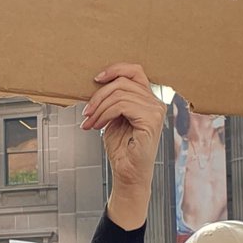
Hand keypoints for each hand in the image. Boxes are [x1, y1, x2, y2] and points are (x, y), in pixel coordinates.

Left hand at [81, 64, 165, 229]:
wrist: (127, 173)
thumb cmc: (122, 149)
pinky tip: (98, 126)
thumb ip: (113, 100)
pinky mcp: (151, 120)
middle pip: (122, 82)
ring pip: (119, 93)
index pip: (135, 71)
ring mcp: (156, 111)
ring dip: (98, 108)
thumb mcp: (114, 118)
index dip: (115, 69)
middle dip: (98, 96)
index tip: (96, 79)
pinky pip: (121, 105)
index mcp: (148, 100)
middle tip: (86, 113)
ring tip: (90, 122)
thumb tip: (98, 85)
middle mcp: (156, 103)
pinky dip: (104, 114)